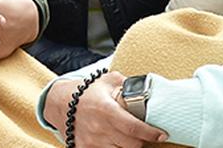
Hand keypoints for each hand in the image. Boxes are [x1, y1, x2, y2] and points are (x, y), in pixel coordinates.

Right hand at [43, 73, 166, 147]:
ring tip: (124, 134)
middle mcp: (99, 128)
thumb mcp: (108, 81)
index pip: (134, 128)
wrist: (60, 103)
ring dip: (127, 145)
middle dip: (141, 139)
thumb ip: (128, 85)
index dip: (151, 134)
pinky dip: (114, 147)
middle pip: (132, 144)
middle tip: (142, 132)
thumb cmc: (87, 92)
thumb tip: (149, 89)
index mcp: (106, 110)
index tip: (162, 135)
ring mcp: (91, 142)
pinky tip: (113, 140)